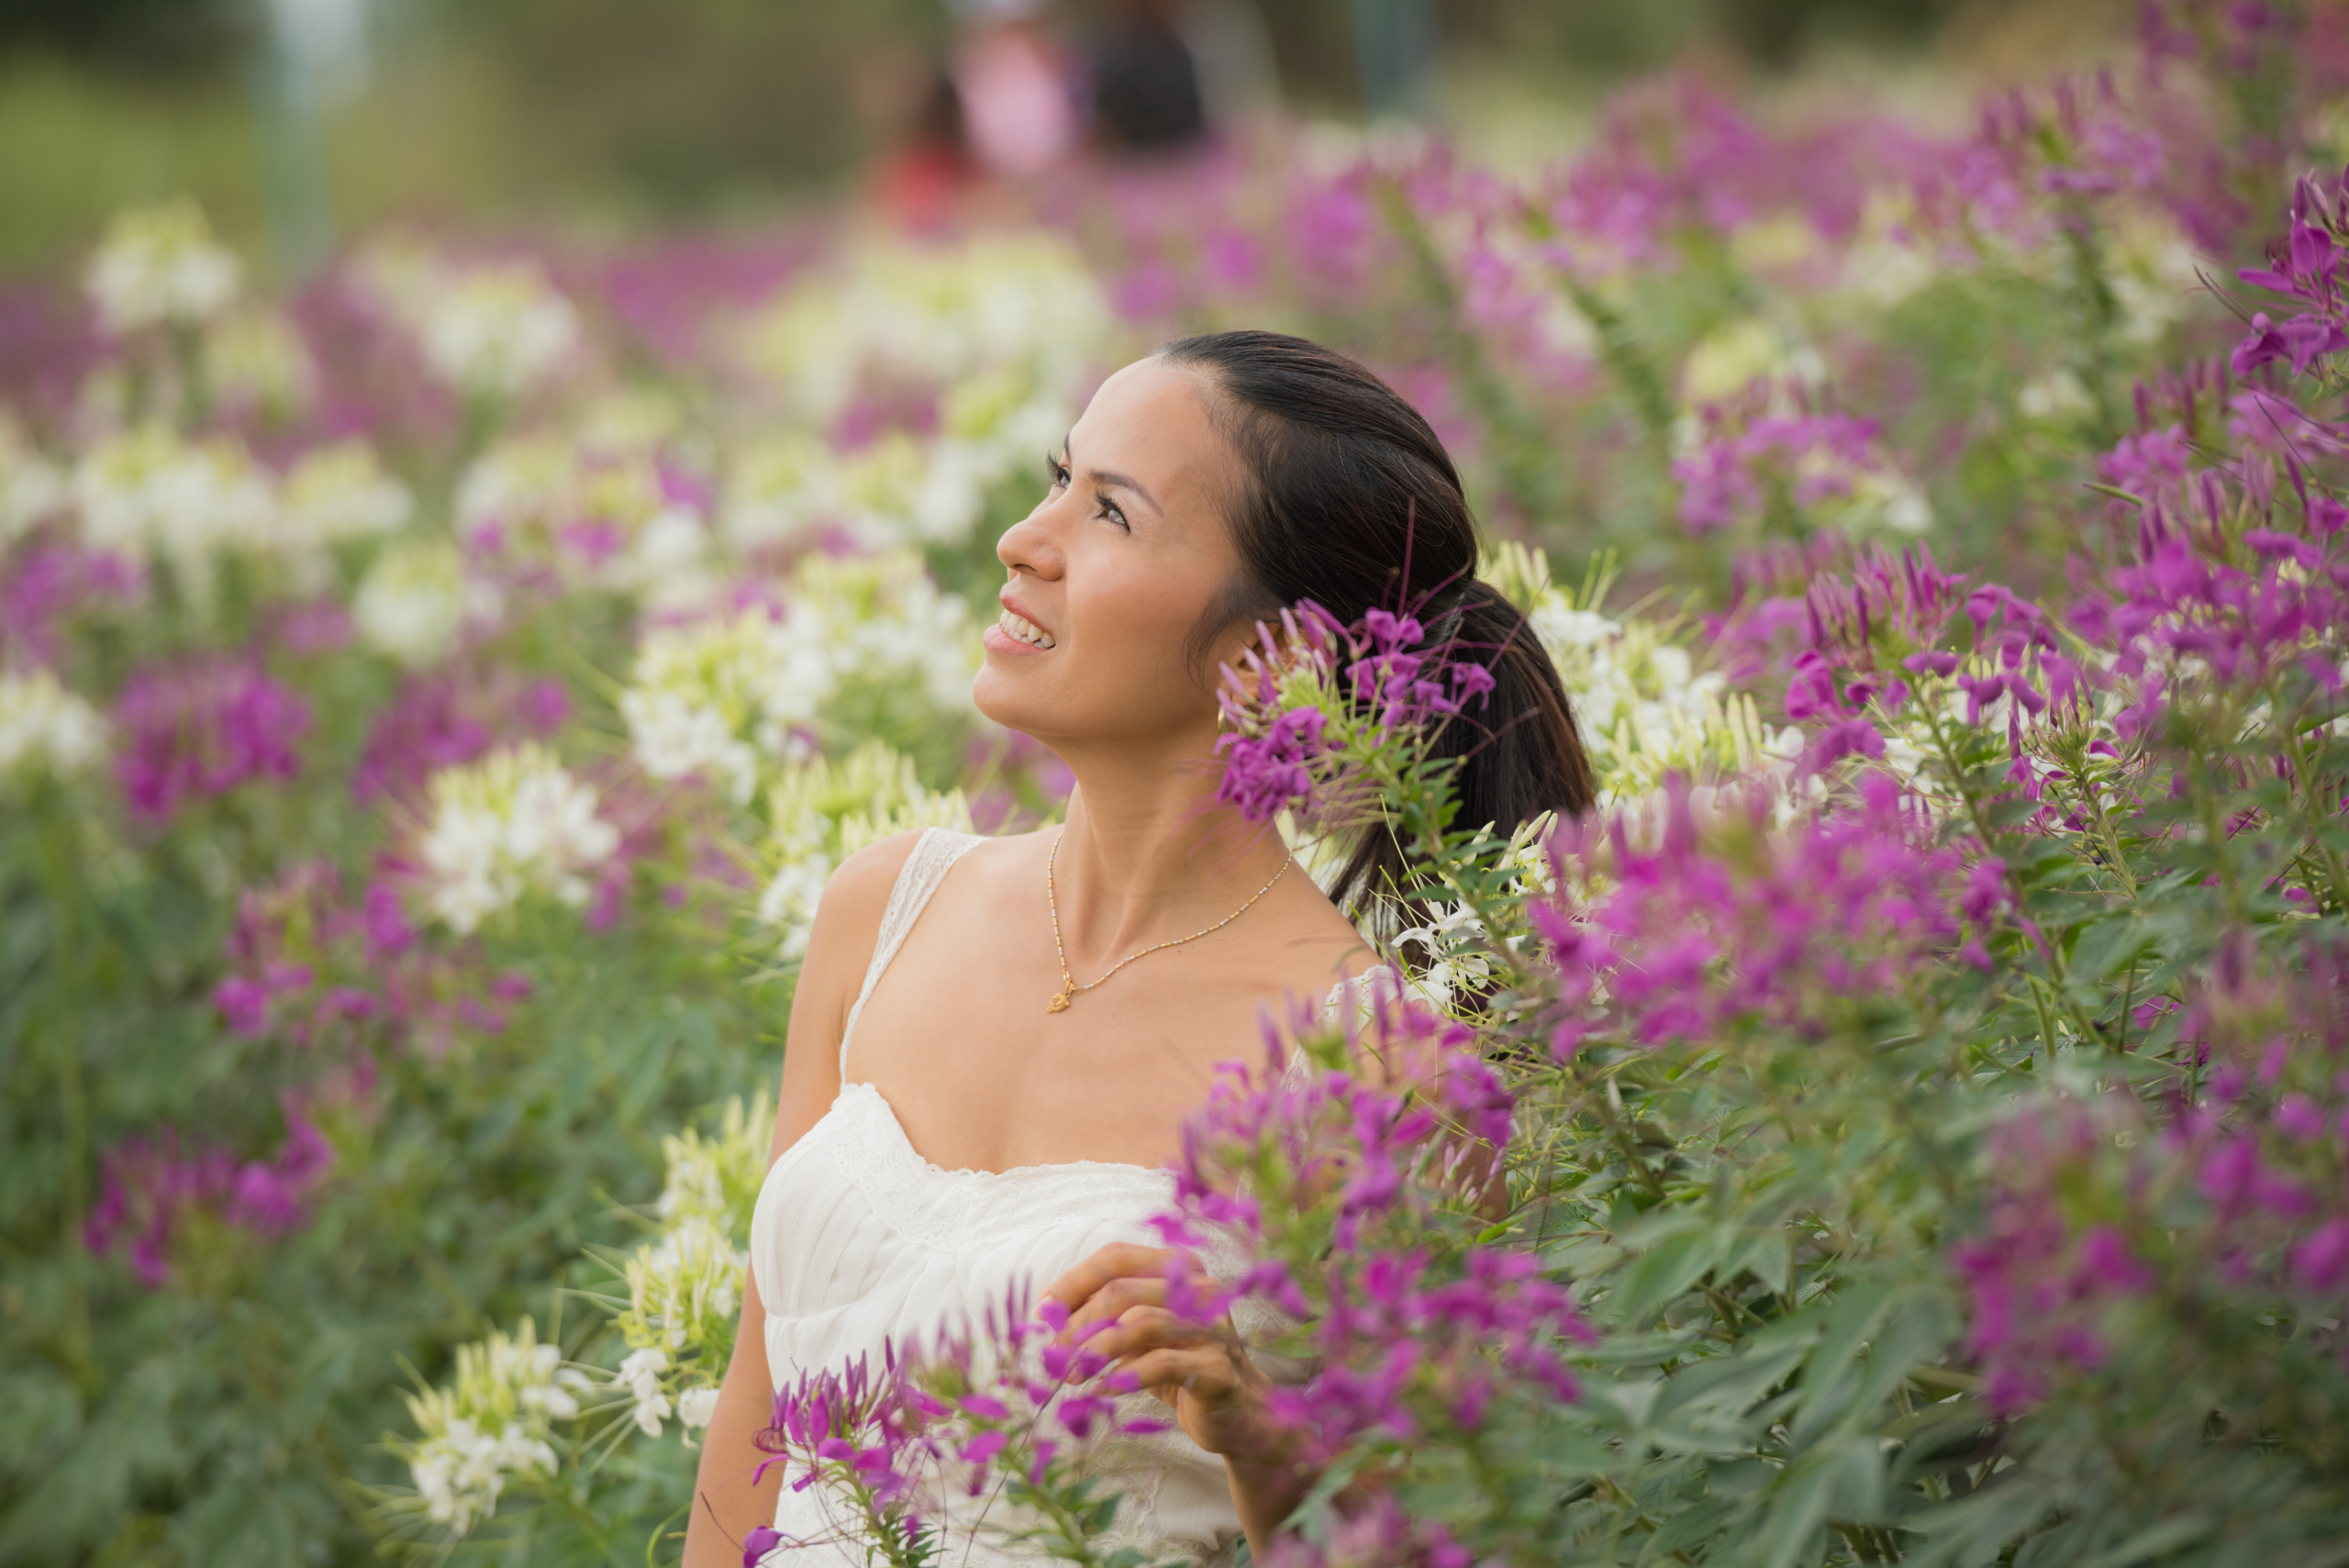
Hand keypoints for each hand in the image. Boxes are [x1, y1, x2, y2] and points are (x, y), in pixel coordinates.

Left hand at [1040, 1242, 1286, 1468]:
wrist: (1240, 1416)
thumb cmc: (1182, 1367)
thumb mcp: (1141, 1336)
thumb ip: (1105, 1317)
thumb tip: (1047, 1313)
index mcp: (1178, 1267)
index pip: (1115, 1257)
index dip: (1072, 1282)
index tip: (1043, 1312)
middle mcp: (1198, 1288)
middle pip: (1120, 1290)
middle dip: (1077, 1323)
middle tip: (1054, 1355)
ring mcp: (1211, 1327)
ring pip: (1139, 1323)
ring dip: (1095, 1351)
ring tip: (1072, 1375)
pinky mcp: (1217, 1368)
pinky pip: (1162, 1364)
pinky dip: (1124, 1376)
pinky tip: (1104, 1390)